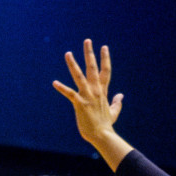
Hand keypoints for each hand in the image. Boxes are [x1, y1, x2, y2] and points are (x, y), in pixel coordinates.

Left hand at [53, 40, 133, 169]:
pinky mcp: (80, 103)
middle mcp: (96, 90)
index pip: (105, 71)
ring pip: (79, 76)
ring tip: (68, 53)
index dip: (105, 58)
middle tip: (87, 40)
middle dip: (90, 53)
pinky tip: (54, 82)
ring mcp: (88, 96)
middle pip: (93, 68)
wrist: (102, 135)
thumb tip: (121, 95)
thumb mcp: (114, 111)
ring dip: (73, 64)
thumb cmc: (106, 125)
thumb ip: (117, 102)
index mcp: (103, 91)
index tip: (104, 47)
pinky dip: (62, 88)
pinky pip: (69, 93)